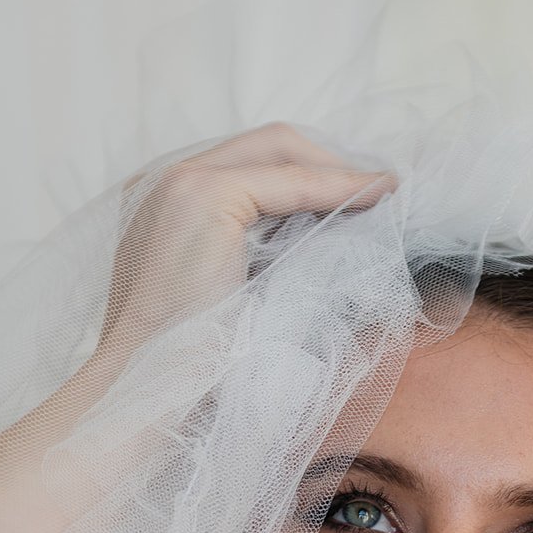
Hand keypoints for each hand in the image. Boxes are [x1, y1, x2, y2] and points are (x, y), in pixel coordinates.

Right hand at [98, 122, 393, 363]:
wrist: (149, 387)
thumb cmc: (189, 364)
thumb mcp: (227, 296)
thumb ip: (255, 258)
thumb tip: (324, 244)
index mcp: (163, 204)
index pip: (249, 165)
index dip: (308, 173)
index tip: (358, 195)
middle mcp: (164, 179)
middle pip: (266, 145)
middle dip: (328, 161)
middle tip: (378, 189)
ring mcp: (180, 182)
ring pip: (279, 149)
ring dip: (337, 169)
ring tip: (384, 191)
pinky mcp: (203, 195)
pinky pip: (290, 179)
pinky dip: (337, 186)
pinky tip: (372, 198)